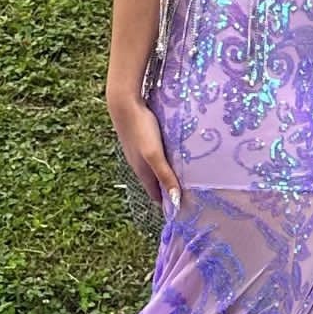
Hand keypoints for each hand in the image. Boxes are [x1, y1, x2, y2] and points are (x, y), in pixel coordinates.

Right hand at [107, 91, 180, 212]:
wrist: (124, 104)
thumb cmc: (141, 129)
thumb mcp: (155, 155)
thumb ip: (165, 175)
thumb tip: (175, 200)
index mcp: (143, 172)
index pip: (156, 195)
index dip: (168, 203)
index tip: (182, 209)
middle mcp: (139, 165)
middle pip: (155, 183)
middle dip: (168, 190)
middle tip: (188, 195)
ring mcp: (138, 152)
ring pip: (154, 169)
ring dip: (166, 175)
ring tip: (183, 178)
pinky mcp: (140, 140)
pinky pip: (153, 157)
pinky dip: (163, 161)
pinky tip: (171, 156)